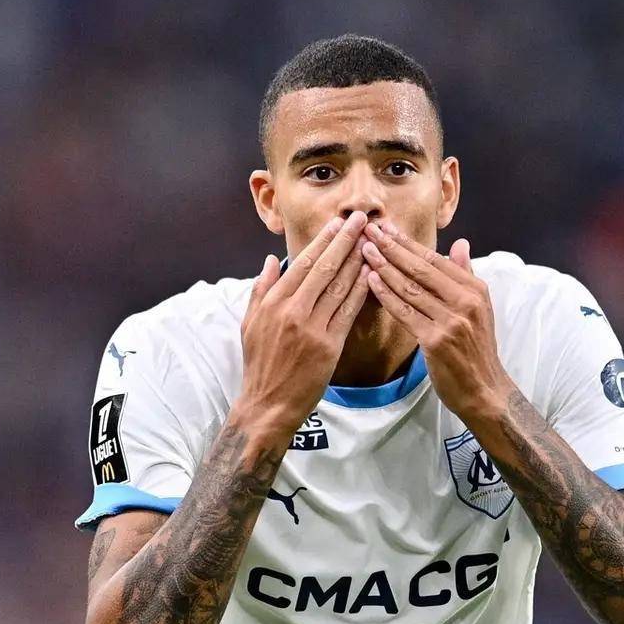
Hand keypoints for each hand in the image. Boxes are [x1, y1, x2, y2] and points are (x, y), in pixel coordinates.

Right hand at [237, 211, 371, 434]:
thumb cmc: (260, 365)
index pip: (303, 263)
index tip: (338, 223)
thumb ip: (262, 290)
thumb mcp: (250, 324)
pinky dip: (361, 291)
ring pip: (339, 286)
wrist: (267, 404)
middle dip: (345, 241)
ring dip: (358, 260)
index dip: (323, 241)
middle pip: (324, 268)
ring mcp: (312, 328)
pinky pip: (348, 312)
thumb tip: (272, 260)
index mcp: (273, 302)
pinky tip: (373, 274)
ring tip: (373, 240)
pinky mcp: (329, 346)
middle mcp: (292, 311)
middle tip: (362, 219)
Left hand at [360, 222, 513, 421]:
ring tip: (364, 251)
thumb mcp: (480, 308)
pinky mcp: (435, 341)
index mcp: (475, 290)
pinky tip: (371, 280)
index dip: (409, 243)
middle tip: (369, 230)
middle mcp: (465, 301)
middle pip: (421, 269)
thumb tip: (460, 244)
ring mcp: (451, 321)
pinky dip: (387, 295)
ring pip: (410, 288)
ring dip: (384, 267)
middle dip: (392, 247)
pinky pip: (405, 312)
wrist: (484, 390)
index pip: (436, 259)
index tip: (387, 227)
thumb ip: (466, 275)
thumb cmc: (476, 350)